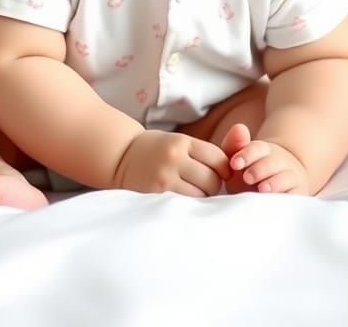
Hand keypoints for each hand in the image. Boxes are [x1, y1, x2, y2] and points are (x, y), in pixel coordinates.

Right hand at [114, 130, 229, 196]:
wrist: (120, 155)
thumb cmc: (154, 149)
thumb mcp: (176, 141)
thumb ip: (198, 153)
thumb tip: (228, 172)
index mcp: (182, 142)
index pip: (217, 157)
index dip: (225, 169)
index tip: (223, 174)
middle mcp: (175, 157)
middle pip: (212, 179)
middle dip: (215, 186)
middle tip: (208, 188)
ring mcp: (165, 176)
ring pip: (200, 194)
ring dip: (203, 198)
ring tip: (194, 194)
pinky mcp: (157, 193)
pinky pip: (184, 203)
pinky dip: (189, 205)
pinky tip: (185, 202)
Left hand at [222, 123, 309, 194]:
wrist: (278, 185)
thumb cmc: (251, 172)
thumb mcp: (240, 160)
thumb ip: (234, 145)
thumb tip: (239, 127)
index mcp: (264, 151)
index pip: (257, 148)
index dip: (246, 155)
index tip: (235, 164)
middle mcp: (280, 162)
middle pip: (272, 162)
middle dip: (259, 169)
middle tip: (247, 177)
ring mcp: (290, 177)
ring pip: (286, 178)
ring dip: (275, 183)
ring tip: (262, 189)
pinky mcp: (298, 193)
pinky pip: (296, 195)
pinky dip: (288, 197)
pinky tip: (276, 203)